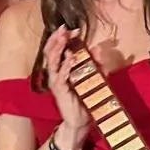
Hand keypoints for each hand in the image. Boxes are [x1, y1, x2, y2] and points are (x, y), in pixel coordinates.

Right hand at [39, 25, 92, 149]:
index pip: (59, 49)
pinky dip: (65, 66)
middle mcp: (56, 74)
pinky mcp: (59, 91)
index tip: (74, 29)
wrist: (80, 121)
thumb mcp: (94, 78)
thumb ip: (96, 64)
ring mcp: (56, 82)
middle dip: (57, 39)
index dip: (64, 38)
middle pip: (51, 52)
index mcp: (62, 69)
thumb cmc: (85, 100)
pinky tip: (71, 58)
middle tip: (64, 28)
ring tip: (64, 38)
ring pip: (52, 61)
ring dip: (58, 49)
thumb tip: (98, 49)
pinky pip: (60, 77)